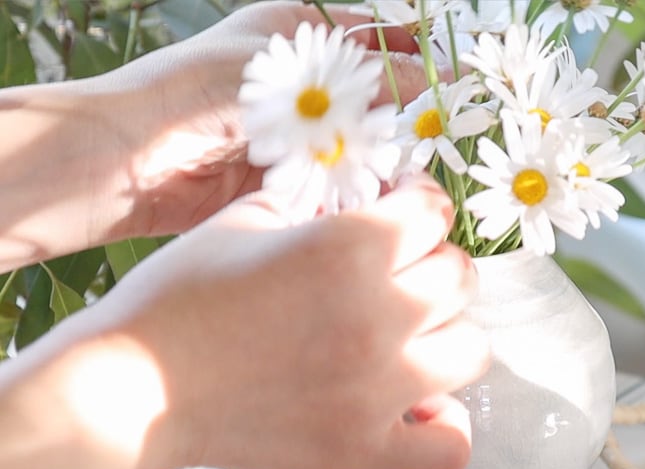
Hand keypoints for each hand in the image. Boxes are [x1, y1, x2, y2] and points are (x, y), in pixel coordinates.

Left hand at [0, 1, 428, 269]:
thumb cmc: (200, 92)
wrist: (131, 159)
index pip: (372, 38)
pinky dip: (356, 194)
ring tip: (414, 170)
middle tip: (445, 131)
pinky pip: (337, 188)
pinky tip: (378, 198)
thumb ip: (362, 78)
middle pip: (373, 97)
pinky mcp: (288, 184)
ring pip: (360, 146)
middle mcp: (301, 87)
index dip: (412, 54)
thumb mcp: (289, 72)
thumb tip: (427, 79)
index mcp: (298, 36)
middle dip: (406, 114)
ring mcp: (295, 137)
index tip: (454, 78)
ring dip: (382, 159)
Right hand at [91, 175, 488, 468]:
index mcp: (348, 248)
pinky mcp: (362, 450)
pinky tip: (415, 406)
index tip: (407, 214)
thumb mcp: (244, 222)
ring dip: (447, 336)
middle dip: (432, 266)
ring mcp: (376, 390)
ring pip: (472, 350)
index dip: (421, 206)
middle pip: (459, 277)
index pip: (434, 212)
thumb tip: (365, 209)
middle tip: (400, 276)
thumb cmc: (177, 300)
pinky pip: (451, 446)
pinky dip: (445, 424)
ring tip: (410, 338)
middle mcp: (377, 316)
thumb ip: (316, 209)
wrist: (133, 390)